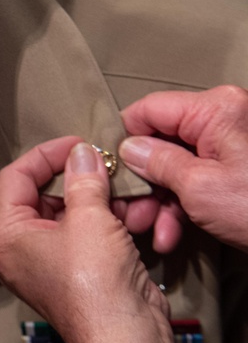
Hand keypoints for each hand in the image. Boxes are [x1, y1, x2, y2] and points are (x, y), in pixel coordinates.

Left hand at [0, 137, 178, 342]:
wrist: (124, 337)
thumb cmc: (95, 281)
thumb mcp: (90, 218)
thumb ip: (83, 179)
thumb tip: (81, 151)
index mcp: (3, 234)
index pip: (14, 177)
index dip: (46, 154)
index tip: (78, 143)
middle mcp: (15, 247)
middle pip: (40, 193)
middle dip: (75, 178)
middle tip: (103, 162)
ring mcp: (42, 261)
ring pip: (65, 212)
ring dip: (95, 199)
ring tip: (121, 190)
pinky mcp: (71, 271)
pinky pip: (80, 233)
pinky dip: (102, 220)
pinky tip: (127, 212)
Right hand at [121, 85, 247, 252]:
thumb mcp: (199, 188)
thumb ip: (157, 163)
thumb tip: (130, 150)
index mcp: (215, 109)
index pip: (148, 111)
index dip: (124, 142)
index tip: (108, 173)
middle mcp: (225, 118)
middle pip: (162, 141)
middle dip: (143, 182)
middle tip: (128, 213)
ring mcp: (235, 144)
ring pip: (179, 166)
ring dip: (160, 201)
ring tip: (150, 232)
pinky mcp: (241, 169)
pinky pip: (201, 178)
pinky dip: (184, 205)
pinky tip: (172, 233)